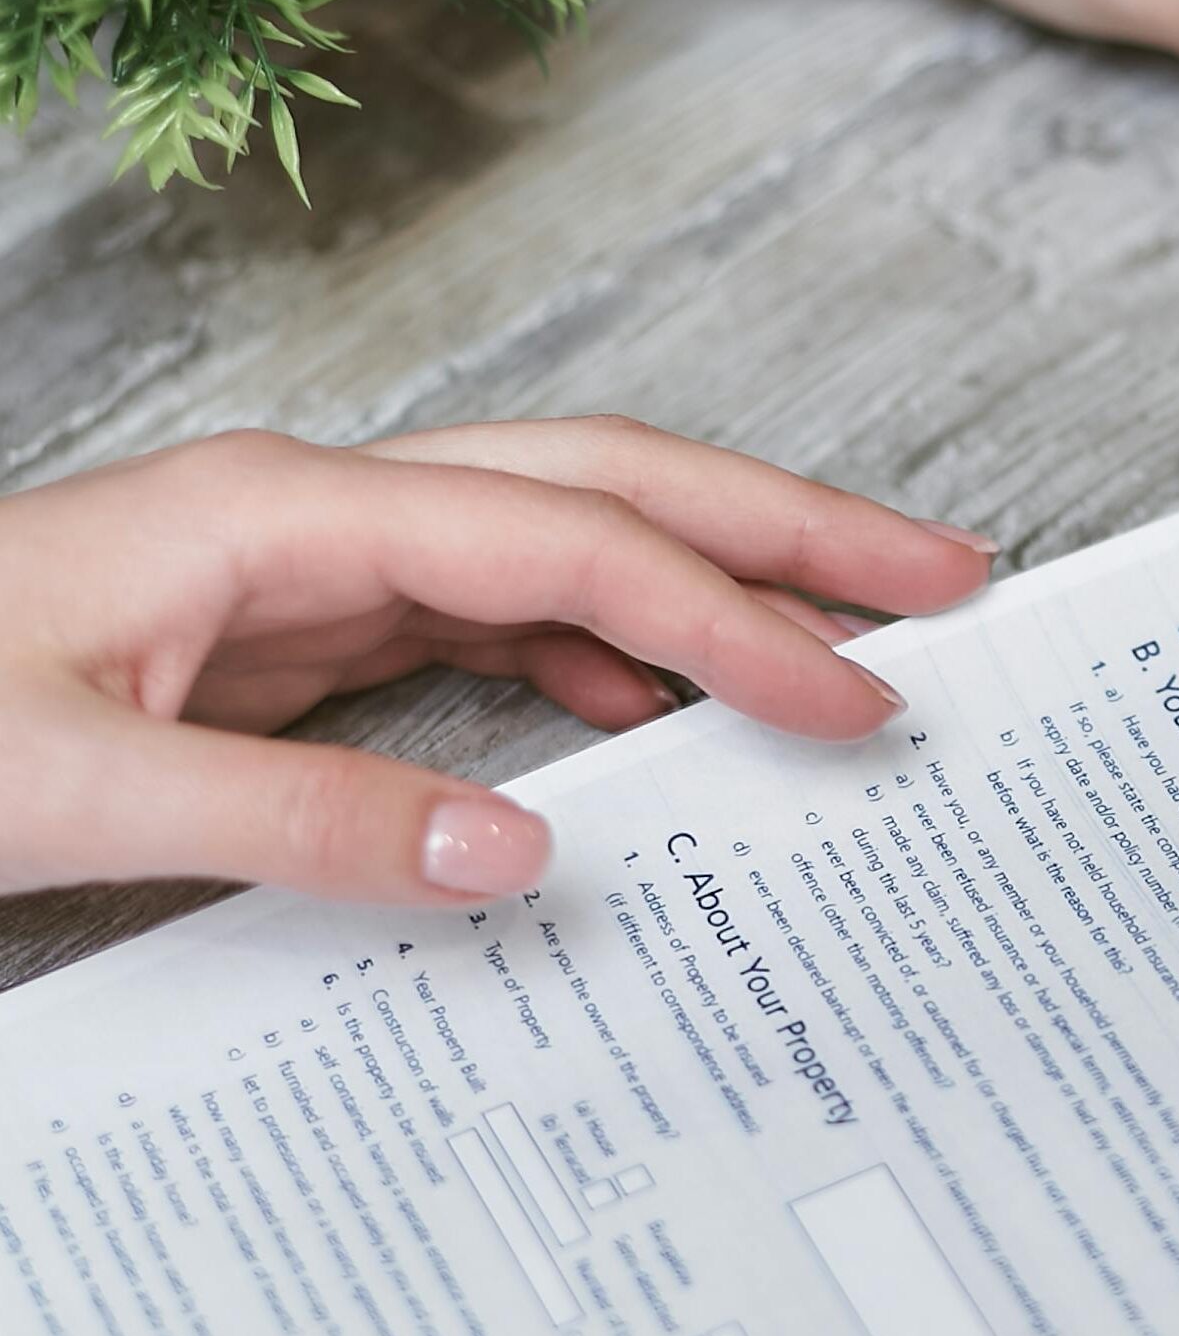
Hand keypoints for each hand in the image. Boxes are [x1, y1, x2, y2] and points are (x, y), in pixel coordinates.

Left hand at [0, 420, 996, 904]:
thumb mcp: (79, 787)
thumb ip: (307, 817)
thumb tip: (522, 850)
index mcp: (288, 517)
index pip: (572, 546)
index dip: (727, 618)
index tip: (848, 694)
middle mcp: (331, 514)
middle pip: (612, 484)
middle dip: (787, 527)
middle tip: (936, 572)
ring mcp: (330, 563)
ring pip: (575, 542)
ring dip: (719, 581)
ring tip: (843, 634)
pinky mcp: (318, 625)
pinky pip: (508, 620)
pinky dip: (610, 656)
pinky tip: (658, 710)